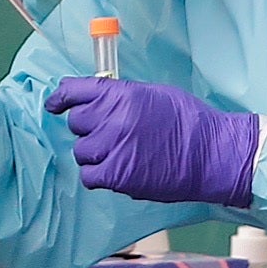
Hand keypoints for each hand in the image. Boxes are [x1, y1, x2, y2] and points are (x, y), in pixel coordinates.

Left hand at [46, 78, 258, 206]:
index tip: (55, 104)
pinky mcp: (117, 175)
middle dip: (89, 127)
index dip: (60, 98)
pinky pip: (89, 176)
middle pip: (76, 123)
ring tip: (120, 153)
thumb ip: (122, 96)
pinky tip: (117, 170)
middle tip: (110, 133)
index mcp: (121, 94)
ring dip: (95, 153)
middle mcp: (112, 119)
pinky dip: (99, 175)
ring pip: (81, 151)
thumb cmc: (191, 122)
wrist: (211, 154)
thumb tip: (99, 99)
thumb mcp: (155, 94)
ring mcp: (113, 148)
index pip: (74, 91)